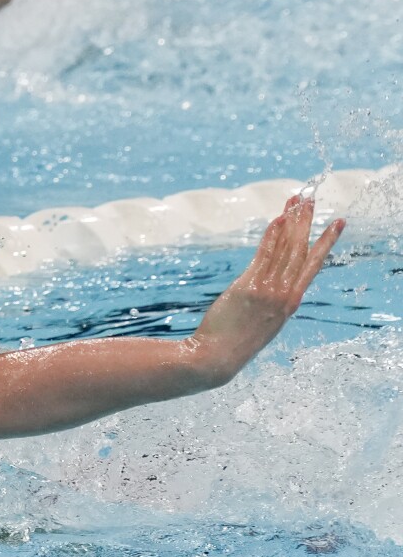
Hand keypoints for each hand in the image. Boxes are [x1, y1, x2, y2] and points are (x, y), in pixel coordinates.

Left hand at [190, 195, 345, 381]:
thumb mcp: (261, 320)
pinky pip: (265, 256)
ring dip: (292, 222)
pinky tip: (277, 219)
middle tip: (312, 198)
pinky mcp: (250, 288)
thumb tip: (266, 281)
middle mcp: (285, 294)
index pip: (313, 264)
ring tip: (296, 200)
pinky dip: (272, 237)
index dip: (326, 241)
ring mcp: (269, 291)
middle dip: (307, 222)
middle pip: (301, 250)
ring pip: (286, 250)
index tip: (337, 222)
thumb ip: (269, 299)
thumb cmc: (234, 341)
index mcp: (291, 302)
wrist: (218, 357)